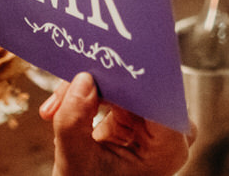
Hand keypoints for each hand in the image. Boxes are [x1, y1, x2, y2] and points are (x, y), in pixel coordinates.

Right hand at [42, 74, 191, 175]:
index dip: (133, 77)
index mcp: (169, 147)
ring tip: (57, 108)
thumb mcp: (75, 163)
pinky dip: (87, 98)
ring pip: (123, 84)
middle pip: (139, 86)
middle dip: (99, 84)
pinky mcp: (138, 115)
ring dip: (86, 91)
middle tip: (67, 89)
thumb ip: (74, 122)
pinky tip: (65, 108)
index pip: (159, 97)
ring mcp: (155, 122)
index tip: (106, 66)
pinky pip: (114, 90)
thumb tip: (82, 80)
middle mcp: (170, 131)